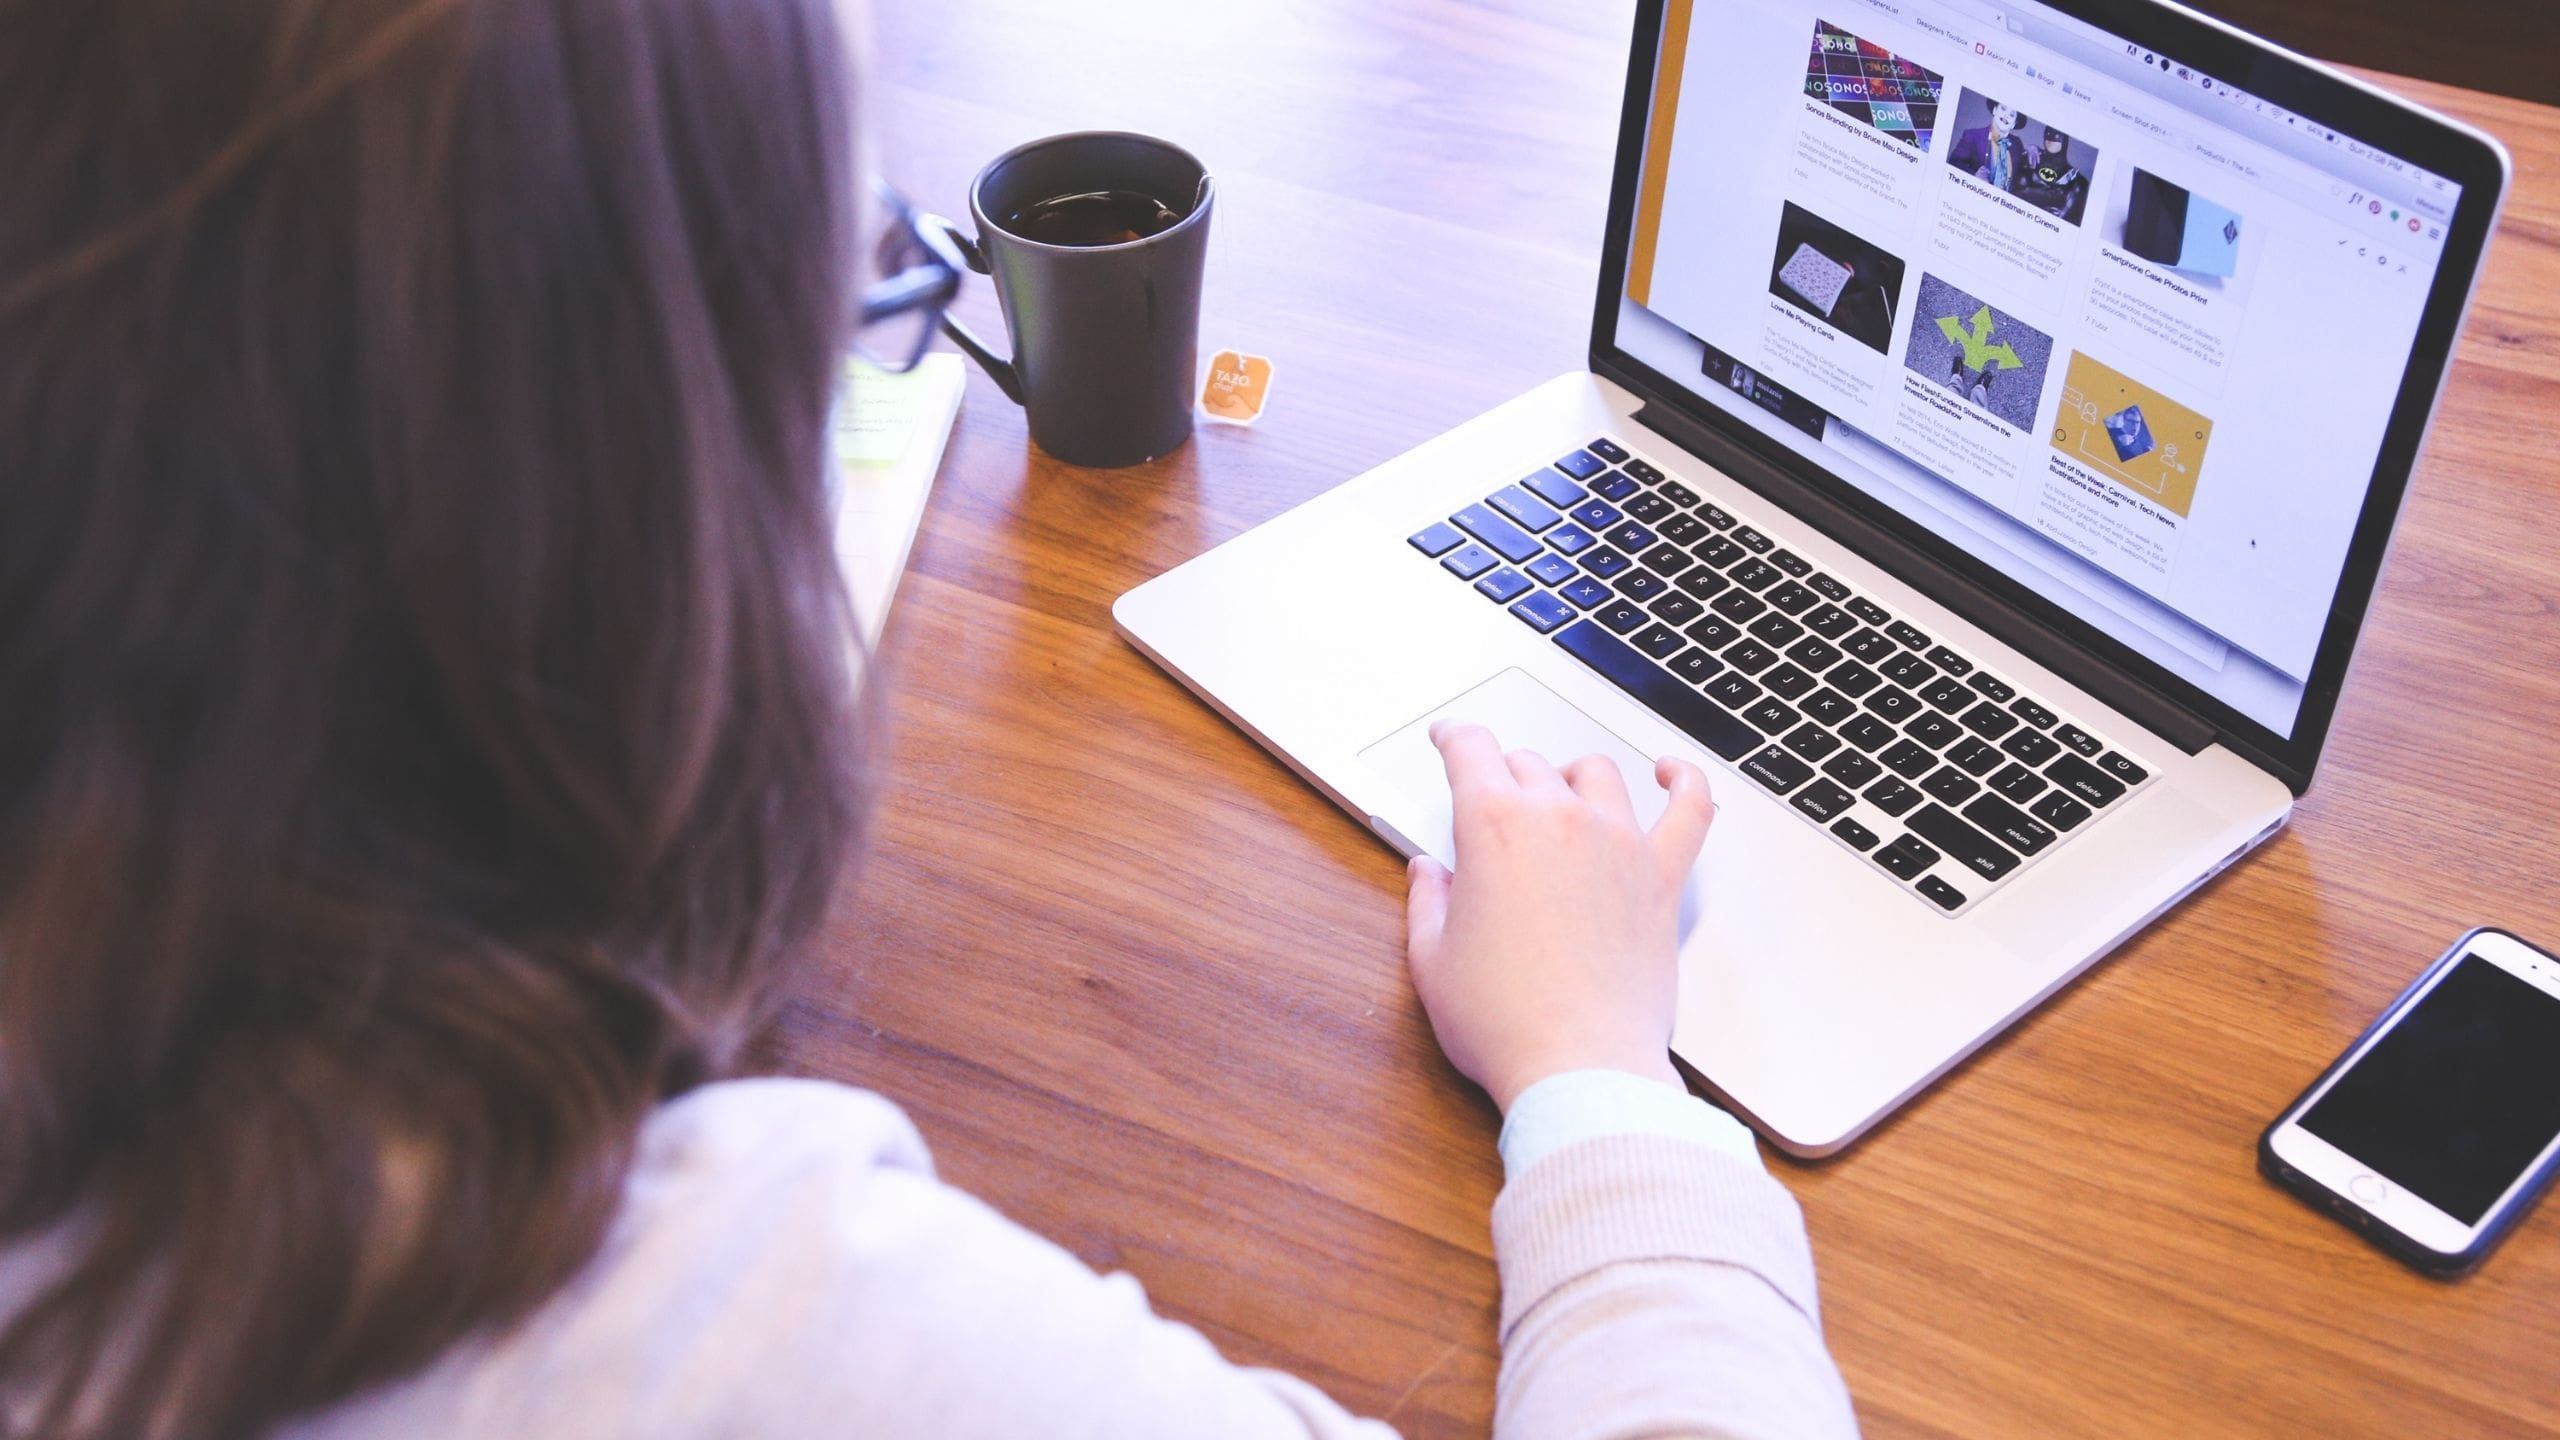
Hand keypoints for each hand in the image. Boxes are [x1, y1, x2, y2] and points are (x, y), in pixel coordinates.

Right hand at [1403, 720, 1716, 1112]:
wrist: (1580, 1066)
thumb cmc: (1506, 1022)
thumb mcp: (1433, 961)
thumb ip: (1427, 903)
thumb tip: (1429, 873)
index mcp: (1495, 828)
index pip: (1471, 751)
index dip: (1454, 737)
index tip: (1450, 739)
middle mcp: (1561, 820)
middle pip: (1528, 763)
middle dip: (1503, 775)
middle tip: (1493, 802)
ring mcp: (1619, 843)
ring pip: (1597, 773)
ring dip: (1571, 776)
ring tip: (1561, 794)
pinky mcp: (1662, 877)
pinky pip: (1690, 809)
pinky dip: (1684, 782)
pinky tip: (1671, 773)